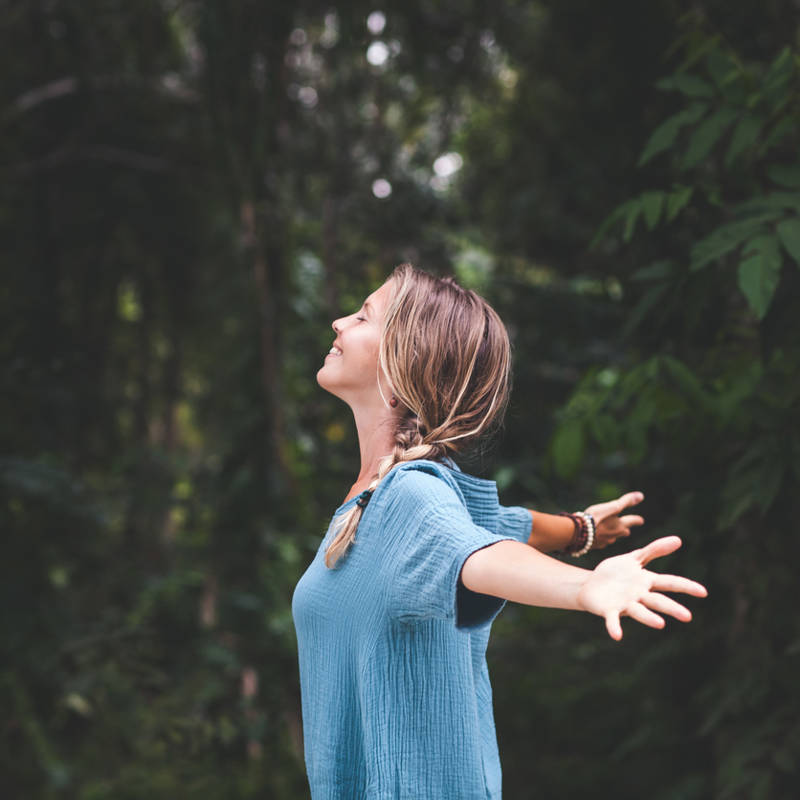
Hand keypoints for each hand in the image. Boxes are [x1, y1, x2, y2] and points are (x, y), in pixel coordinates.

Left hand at [576, 536, 706, 640]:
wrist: (590, 584)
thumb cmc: (616, 572)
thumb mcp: (634, 558)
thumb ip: (654, 550)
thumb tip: (678, 539)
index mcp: (646, 581)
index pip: (669, 583)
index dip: (686, 586)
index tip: (703, 592)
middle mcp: (639, 596)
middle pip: (658, 601)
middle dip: (672, 608)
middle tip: (688, 617)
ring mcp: (625, 604)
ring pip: (639, 612)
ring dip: (649, 618)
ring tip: (660, 624)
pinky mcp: (609, 611)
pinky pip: (613, 620)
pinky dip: (615, 628)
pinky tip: (617, 636)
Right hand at [585, 491, 644, 549]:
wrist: (578, 533)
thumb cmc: (595, 518)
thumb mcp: (612, 507)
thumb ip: (626, 502)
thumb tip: (641, 495)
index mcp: (620, 526)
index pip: (632, 521)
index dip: (637, 520)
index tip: (641, 520)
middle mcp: (614, 535)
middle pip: (623, 532)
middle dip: (625, 529)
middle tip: (626, 528)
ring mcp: (604, 542)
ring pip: (612, 537)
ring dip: (612, 534)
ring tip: (609, 530)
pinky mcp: (594, 546)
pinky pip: (601, 541)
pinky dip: (600, 537)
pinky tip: (595, 535)